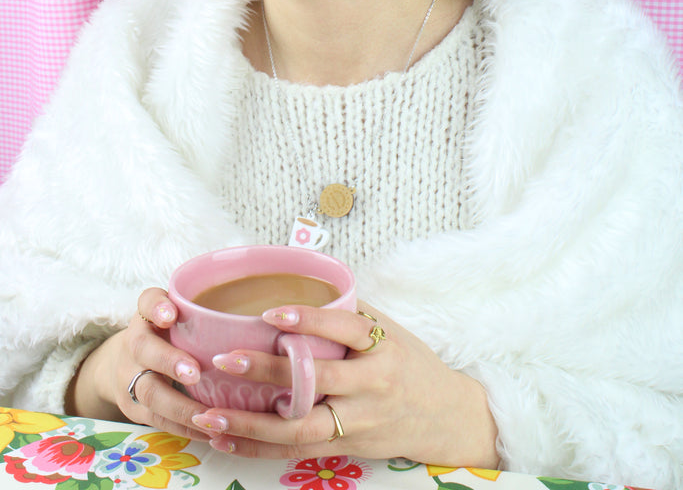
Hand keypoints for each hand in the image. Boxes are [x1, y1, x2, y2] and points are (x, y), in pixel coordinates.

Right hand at [66, 287, 208, 439]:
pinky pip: (157, 420)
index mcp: (147, 315)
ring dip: (181, 406)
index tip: (171, 314)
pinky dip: (182, 427)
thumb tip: (255, 318)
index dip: (157, 308)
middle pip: (144, 349)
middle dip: (169, 362)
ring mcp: (129, 376)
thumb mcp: (177, 317)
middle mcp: (134, 342)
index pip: (147, 302)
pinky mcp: (133, 407)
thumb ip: (203, 312)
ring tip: (209, 416)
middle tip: (195, 374)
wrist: (126, 363)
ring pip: (150, 392)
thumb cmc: (168, 335)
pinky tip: (207, 431)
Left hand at [196, 301, 498, 466]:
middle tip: (223, 360)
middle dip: (267, 373)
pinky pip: (296, 452)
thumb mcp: (390, 330)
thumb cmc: (411, 363)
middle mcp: (371, 388)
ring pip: (299, 429)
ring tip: (209, 413)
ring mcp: (357, 423)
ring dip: (250, 423)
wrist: (446, 416)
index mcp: (382, 350)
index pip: (346, 329)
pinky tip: (224, 439)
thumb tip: (298, 280)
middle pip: (315, 383)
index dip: (310, 320)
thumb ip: (349, 313)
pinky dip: (258, 448)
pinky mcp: (345, 449)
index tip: (271, 313)